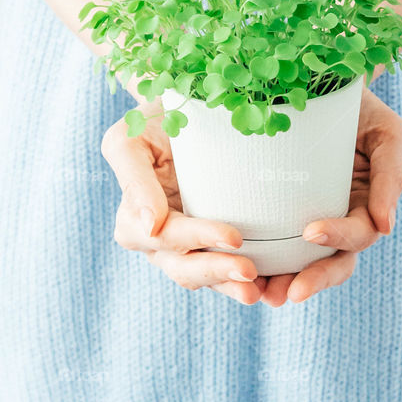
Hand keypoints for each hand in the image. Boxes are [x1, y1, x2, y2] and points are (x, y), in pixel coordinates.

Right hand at [101, 101, 264, 304]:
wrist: (182, 112)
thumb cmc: (153, 122)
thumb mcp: (130, 141)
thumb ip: (134, 181)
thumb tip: (151, 226)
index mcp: (135, 220)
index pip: (167, 237)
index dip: (199, 238)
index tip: (235, 236)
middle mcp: (158, 242)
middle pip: (185, 268)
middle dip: (218, 271)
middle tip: (251, 273)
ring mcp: (186, 248)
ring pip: (206, 277)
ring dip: (230, 285)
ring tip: (260, 290)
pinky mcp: (213, 247)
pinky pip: (226, 271)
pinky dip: (246, 280)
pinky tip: (271, 285)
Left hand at [259, 87, 401, 306]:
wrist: (323, 83)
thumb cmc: (361, 108)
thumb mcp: (387, 135)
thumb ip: (391, 176)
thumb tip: (386, 228)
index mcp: (366, 206)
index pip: (357, 234)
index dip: (338, 238)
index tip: (311, 231)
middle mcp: (340, 219)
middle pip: (332, 261)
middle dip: (312, 279)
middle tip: (287, 294)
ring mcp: (310, 218)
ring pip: (302, 262)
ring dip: (284, 282)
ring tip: (263, 295)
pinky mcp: (278, 214)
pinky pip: (272, 243)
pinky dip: (261, 261)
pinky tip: (239, 273)